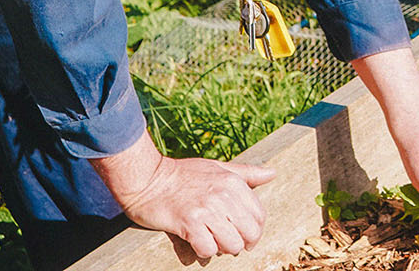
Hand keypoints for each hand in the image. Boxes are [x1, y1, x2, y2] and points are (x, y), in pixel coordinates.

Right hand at [92, 133, 277, 259]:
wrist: (147, 178)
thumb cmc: (183, 174)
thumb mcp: (218, 167)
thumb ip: (246, 173)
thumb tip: (272, 173)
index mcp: (233, 182)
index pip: (259, 216)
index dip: (254, 231)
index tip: (243, 235)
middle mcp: (223, 195)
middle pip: (249, 234)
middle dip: (240, 242)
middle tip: (225, 240)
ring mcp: (206, 210)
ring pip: (232, 245)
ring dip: (221, 248)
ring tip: (210, 239)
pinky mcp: (188, 223)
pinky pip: (208, 249)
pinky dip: (203, 251)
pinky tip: (195, 241)